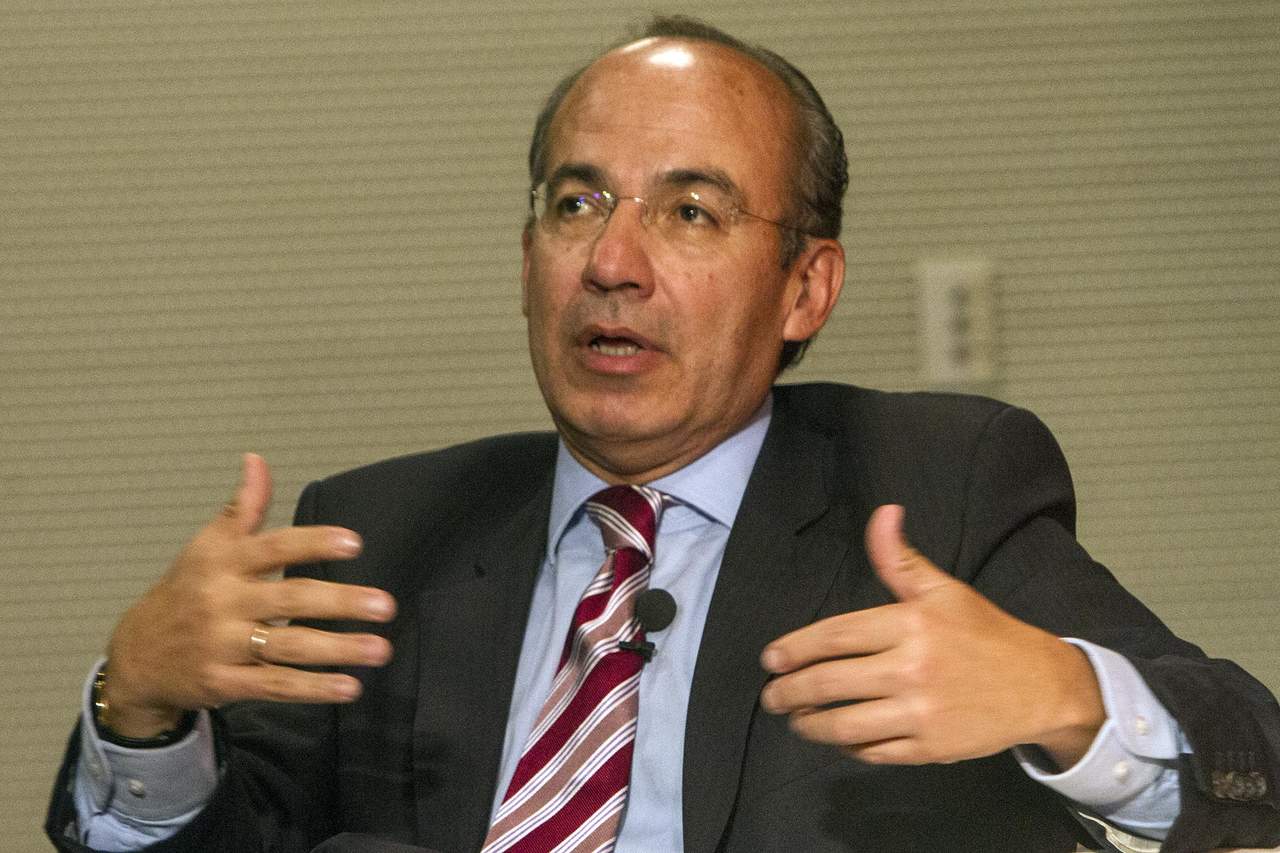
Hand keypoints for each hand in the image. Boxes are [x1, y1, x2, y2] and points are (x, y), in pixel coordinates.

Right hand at [101, 453, 396, 736]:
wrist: (135, 654)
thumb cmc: (186, 590)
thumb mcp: (208, 545)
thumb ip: (243, 506)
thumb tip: (257, 460)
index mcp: (223, 562)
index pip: (274, 547)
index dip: (313, 543)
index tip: (355, 543)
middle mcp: (223, 602)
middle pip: (290, 600)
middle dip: (340, 602)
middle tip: (385, 605)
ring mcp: (222, 645)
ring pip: (288, 647)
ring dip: (338, 649)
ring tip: (380, 648)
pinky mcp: (222, 683)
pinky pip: (273, 686)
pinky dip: (313, 688)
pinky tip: (350, 686)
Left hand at [760, 504, 1103, 769]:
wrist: (1041, 686)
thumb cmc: (985, 634)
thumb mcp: (944, 590)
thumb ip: (901, 560)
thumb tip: (883, 513)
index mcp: (911, 625)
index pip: (836, 637)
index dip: (796, 649)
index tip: (770, 660)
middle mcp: (912, 670)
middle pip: (830, 683)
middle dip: (791, 692)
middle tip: (771, 695)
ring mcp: (921, 714)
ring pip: (846, 726)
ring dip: (810, 726)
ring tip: (795, 720)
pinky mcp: (931, 750)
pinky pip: (874, 752)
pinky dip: (849, 748)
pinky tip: (837, 739)